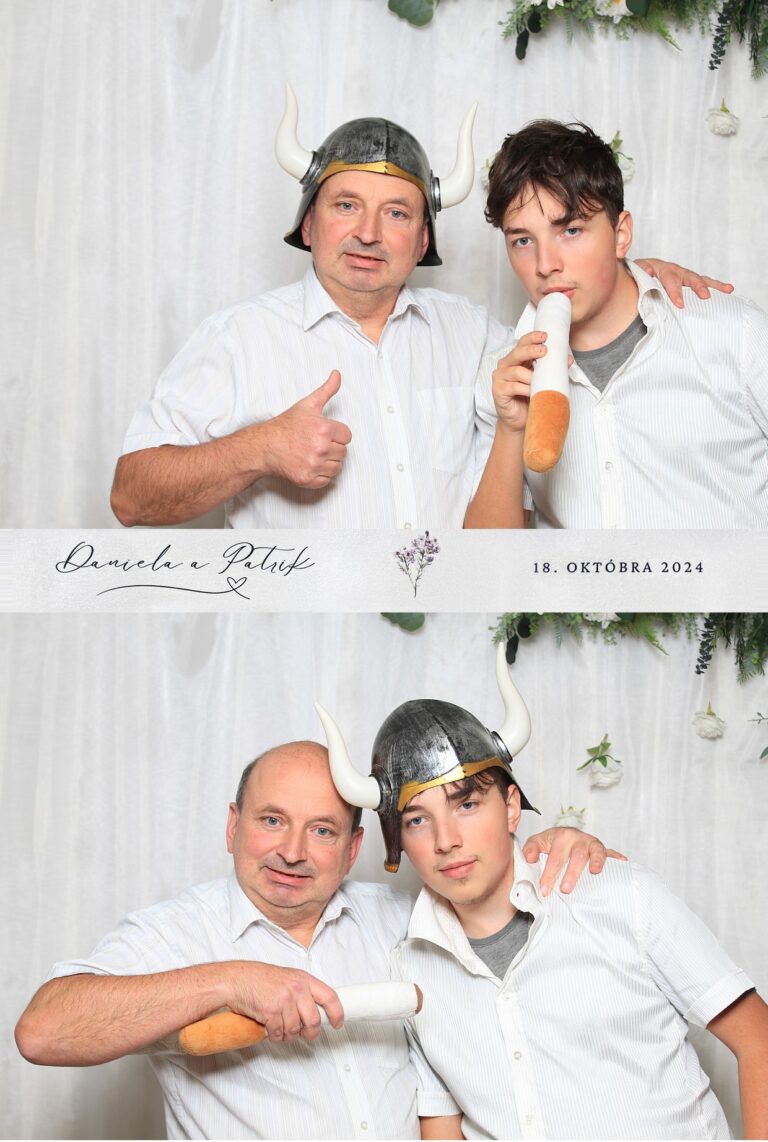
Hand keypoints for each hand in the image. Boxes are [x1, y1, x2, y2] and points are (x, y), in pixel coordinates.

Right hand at [225, 962, 343, 1042]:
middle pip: (314, 1021)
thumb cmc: (260, 979)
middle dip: (310, 1032)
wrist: (237, 979)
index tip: (338, 1023)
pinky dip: (274, 1035)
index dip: (337, 1013)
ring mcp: (284, 1000)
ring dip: (287, 1034)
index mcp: (304, 979)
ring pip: (295, 1030)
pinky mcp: (270, 1012)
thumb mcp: (288, 978)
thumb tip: (315, 1011)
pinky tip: (269, 1027)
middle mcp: (296, 989)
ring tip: (279, 1026)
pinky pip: (278, 1033)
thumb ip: (303, 992)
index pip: (329, 997)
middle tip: (305, 1033)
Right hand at [258, 370, 351, 487]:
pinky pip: (327, 480)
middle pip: (343, 452)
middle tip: (315, 443)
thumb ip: (327, 390)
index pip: (347, 436)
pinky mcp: (308, 479)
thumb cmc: (286, 426)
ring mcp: (314, 465)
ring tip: (313, 454)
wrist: (265, 446)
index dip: (336, 434)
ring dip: (328, 462)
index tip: (324, 434)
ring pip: (337, 467)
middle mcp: (321, 448)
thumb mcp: (308, 404)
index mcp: (324, 429)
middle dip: (332, 448)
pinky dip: (320, 475)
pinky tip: (309, 464)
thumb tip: (337, 374)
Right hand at [491, 333, 543, 431]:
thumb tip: (568, 359)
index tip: (545, 336)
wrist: (521, 420)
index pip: (522, 343)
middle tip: (544, 351)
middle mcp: (505, 365)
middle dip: (531, 350)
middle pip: (517, 353)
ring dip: (531, 376)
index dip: (532, 338)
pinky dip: (525, 389)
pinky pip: (513, 386)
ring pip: (516, 371)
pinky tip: (532, 392)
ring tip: (540, 382)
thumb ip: (551, 368)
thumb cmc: (530, 398)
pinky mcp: (497, 390)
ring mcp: (499, 378)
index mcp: (516, 359)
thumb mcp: (542, 380)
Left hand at [522, 827, 626, 895]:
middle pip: (576, 855)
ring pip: (596, 851)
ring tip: (595, 872)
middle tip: (565, 890)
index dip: (549, 874)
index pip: (555, 857)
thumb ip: (531, 849)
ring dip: (596, 861)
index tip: (545, 889)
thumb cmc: (551, 843)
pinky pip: (612, 853)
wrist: (566, 834)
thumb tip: (529, 858)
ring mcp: (592, 843)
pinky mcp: (604, 849)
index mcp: (562, 836)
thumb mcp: (538, 842)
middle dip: (571, 873)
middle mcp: (578, 838)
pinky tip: (623, 863)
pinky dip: (617, 858)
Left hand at [636, 258, 733, 308]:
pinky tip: (728, 290)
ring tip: (727, 289)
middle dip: (697, 287)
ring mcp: (683, 276)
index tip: (680, 304)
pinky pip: (703, 283)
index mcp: (662, 269)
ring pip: (699, 279)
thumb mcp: (635, 273)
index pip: (670, 280)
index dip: (675, 292)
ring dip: (713, 285)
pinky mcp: (688, 282)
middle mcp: (675, 271)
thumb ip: (639, 273)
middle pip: (689, 278)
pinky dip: (716, 286)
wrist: (637, 271)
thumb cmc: (636, 275)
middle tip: (704, 296)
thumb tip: (646, 272)